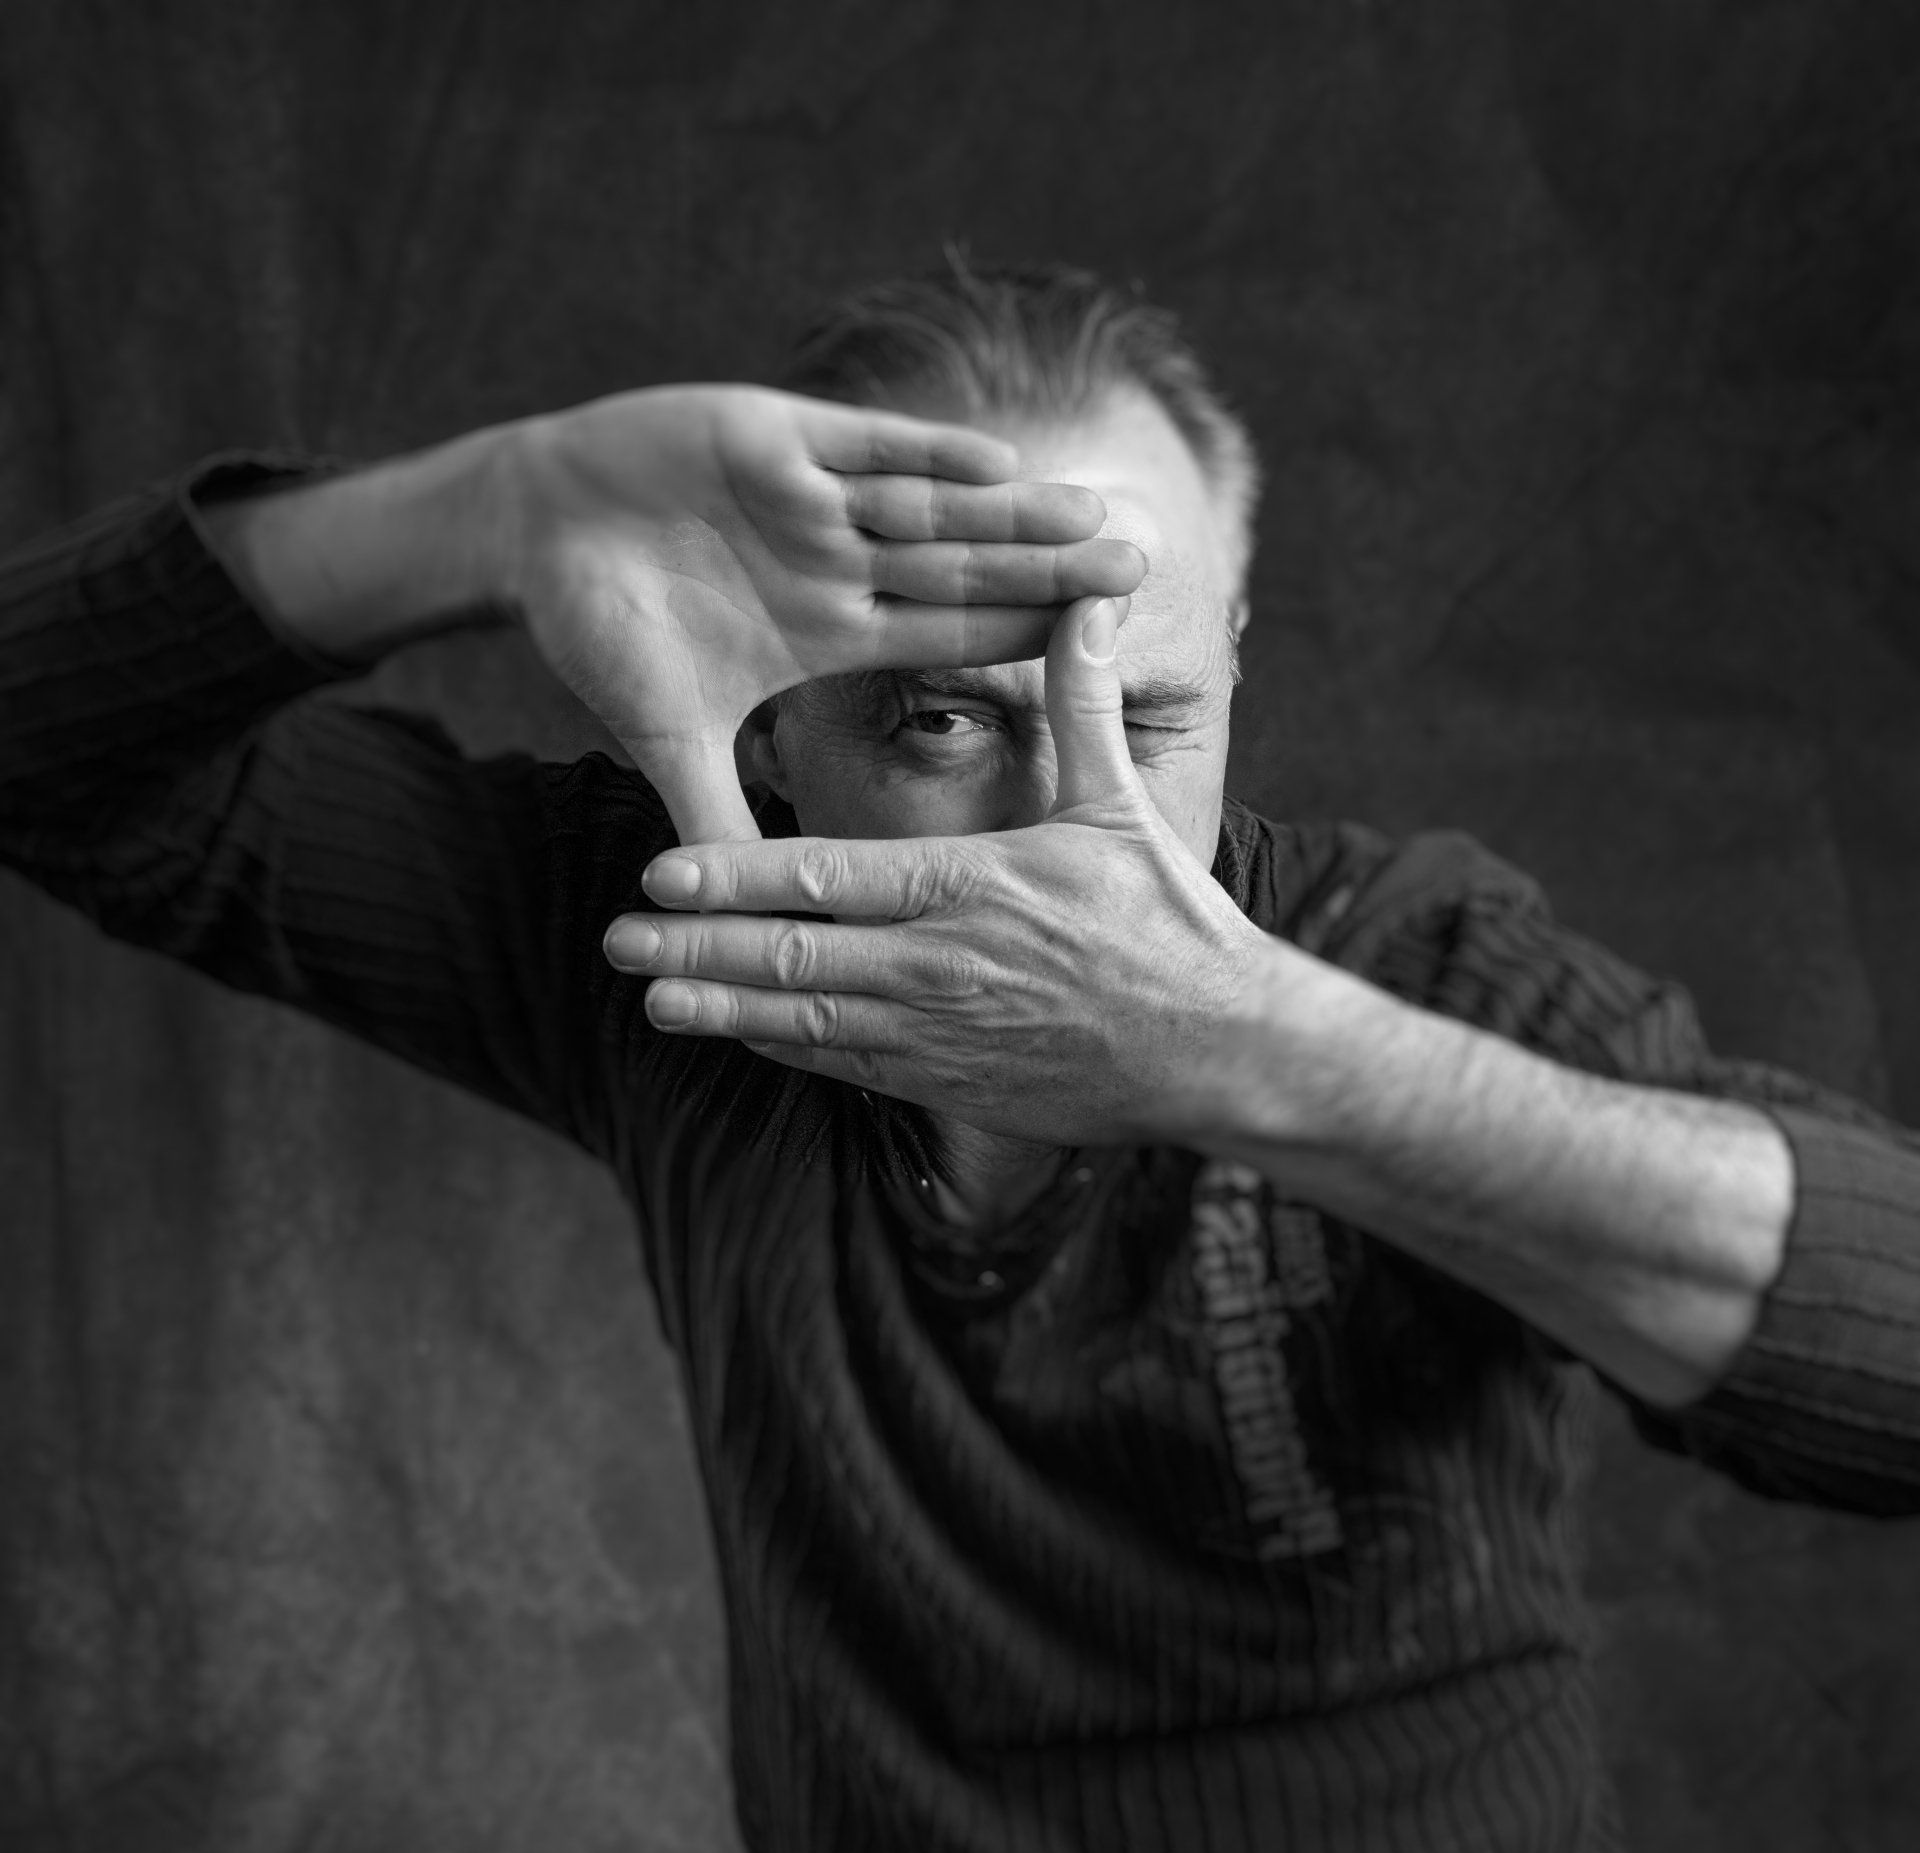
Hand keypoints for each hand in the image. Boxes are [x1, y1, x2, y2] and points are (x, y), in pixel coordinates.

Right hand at [501, 386, 1145, 842]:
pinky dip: (923, 452)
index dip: (1024, 637)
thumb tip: (740, 924)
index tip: (1103, 648)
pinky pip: (864, 446)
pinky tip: (996, 461)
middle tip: (1144, 564)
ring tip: (1094, 512)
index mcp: (833, 630)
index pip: (949, 637)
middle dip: (1049, 566)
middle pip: (964, 566)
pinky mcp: (775, 438)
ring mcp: (816, 499)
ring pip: (933, 505)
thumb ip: (714, 814)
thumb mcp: (667, 732)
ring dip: (1010, 509)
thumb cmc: (603, 629)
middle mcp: (840, 563)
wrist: (532, 533)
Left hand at [600, 597, 1272, 1145]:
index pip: (827, 880)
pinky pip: (848, 1070)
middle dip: (696, 945)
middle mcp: (939, 966)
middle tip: (616, 937)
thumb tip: (1090, 595)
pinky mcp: (951, 1085)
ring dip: (721, 1008)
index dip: (735, 875)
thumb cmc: (1171, 924)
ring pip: (805, 1024)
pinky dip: (785, 1052)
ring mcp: (939, 1035)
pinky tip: (736, 1036)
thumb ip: (1085, 701)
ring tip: (650, 995)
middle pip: (791, 958)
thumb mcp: (1121, 805)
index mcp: (970, 887)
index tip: (662, 868)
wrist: (1219, 1052)